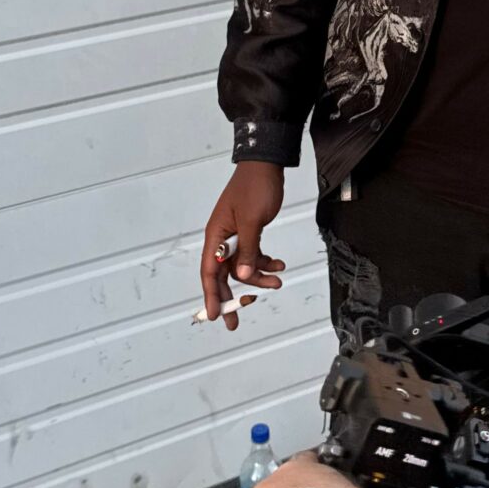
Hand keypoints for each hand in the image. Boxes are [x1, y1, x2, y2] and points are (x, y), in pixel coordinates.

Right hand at [201, 162, 285, 329]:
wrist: (267, 166)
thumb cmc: (255, 188)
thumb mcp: (252, 221)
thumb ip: (247, 250)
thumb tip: (243, 275)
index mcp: (216, 235)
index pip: (210, 272)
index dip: (211, 295)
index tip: (214, 315)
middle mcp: (222, 238)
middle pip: (223, 275)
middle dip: (232, 297)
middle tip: (235, 322)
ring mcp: (235, 236)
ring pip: (242, 266)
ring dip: (258, 276)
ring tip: (277, 280)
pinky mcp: (248, 232)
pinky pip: (253, 255)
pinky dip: (264, 262)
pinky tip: (278, 265)